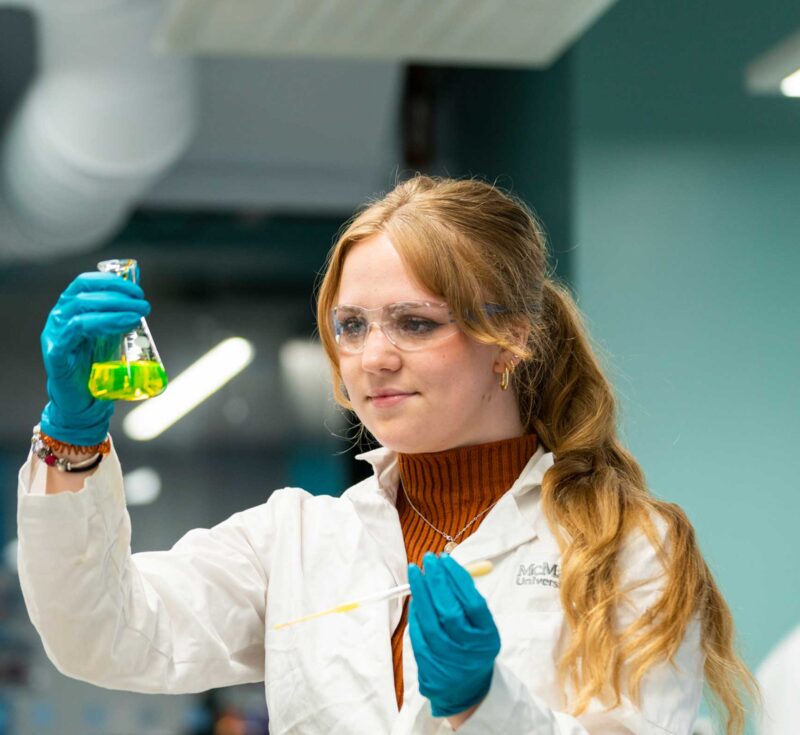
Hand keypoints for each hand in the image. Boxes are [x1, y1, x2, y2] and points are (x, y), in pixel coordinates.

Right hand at [39, 272, 150, 445]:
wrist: (82, 400)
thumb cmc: (95, 365)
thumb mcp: (110, 335)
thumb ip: (119, 317)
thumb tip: (139, 297)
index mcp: (70, 308)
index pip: (85, 282)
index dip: (111, 282)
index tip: (137, 291)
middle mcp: (59, 318)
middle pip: (85, 295)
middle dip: (119, 296)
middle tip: (144, 305)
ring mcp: (54, 335)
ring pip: (81, 311)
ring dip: (114, 310)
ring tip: (137, 316)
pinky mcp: (55, 354)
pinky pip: (74, 332)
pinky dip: (99, 325)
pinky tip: (122, 327)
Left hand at [408, 552, 500, 717]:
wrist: (465, 689)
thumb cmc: (473, 646)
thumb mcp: (481, 625)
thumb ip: (467, 597)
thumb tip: (447, 565)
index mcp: (487, 636)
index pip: (473, 603)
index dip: (458, 578)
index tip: (445, 559)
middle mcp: (468, 649)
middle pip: (450, 611)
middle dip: (437, 581)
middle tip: (428, 560)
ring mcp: (448, 659)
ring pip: (431, 622)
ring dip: (421, 593)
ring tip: (415, 572)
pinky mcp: (429, 665)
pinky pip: (419, 635)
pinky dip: (415, 613)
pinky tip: (414, 596)